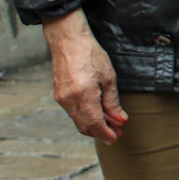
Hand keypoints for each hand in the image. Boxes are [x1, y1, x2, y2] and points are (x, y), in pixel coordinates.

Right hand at [43, 10, 126, 142]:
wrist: (68, 40)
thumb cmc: (90, 54)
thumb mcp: (108, 77)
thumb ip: (112, 101)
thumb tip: (120, 119)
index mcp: (82, 95)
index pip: (94, 124)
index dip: (105, 134)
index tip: (116, 139)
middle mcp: (68, 100)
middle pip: (85, 126)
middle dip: (101, 132)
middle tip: (117, 132)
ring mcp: (61, 98)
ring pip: (78, 120)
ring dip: (94, 125)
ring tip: (111, 122)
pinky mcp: (58, 94)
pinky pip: (73, 112)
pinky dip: (85, 116)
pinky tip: (98, 112)